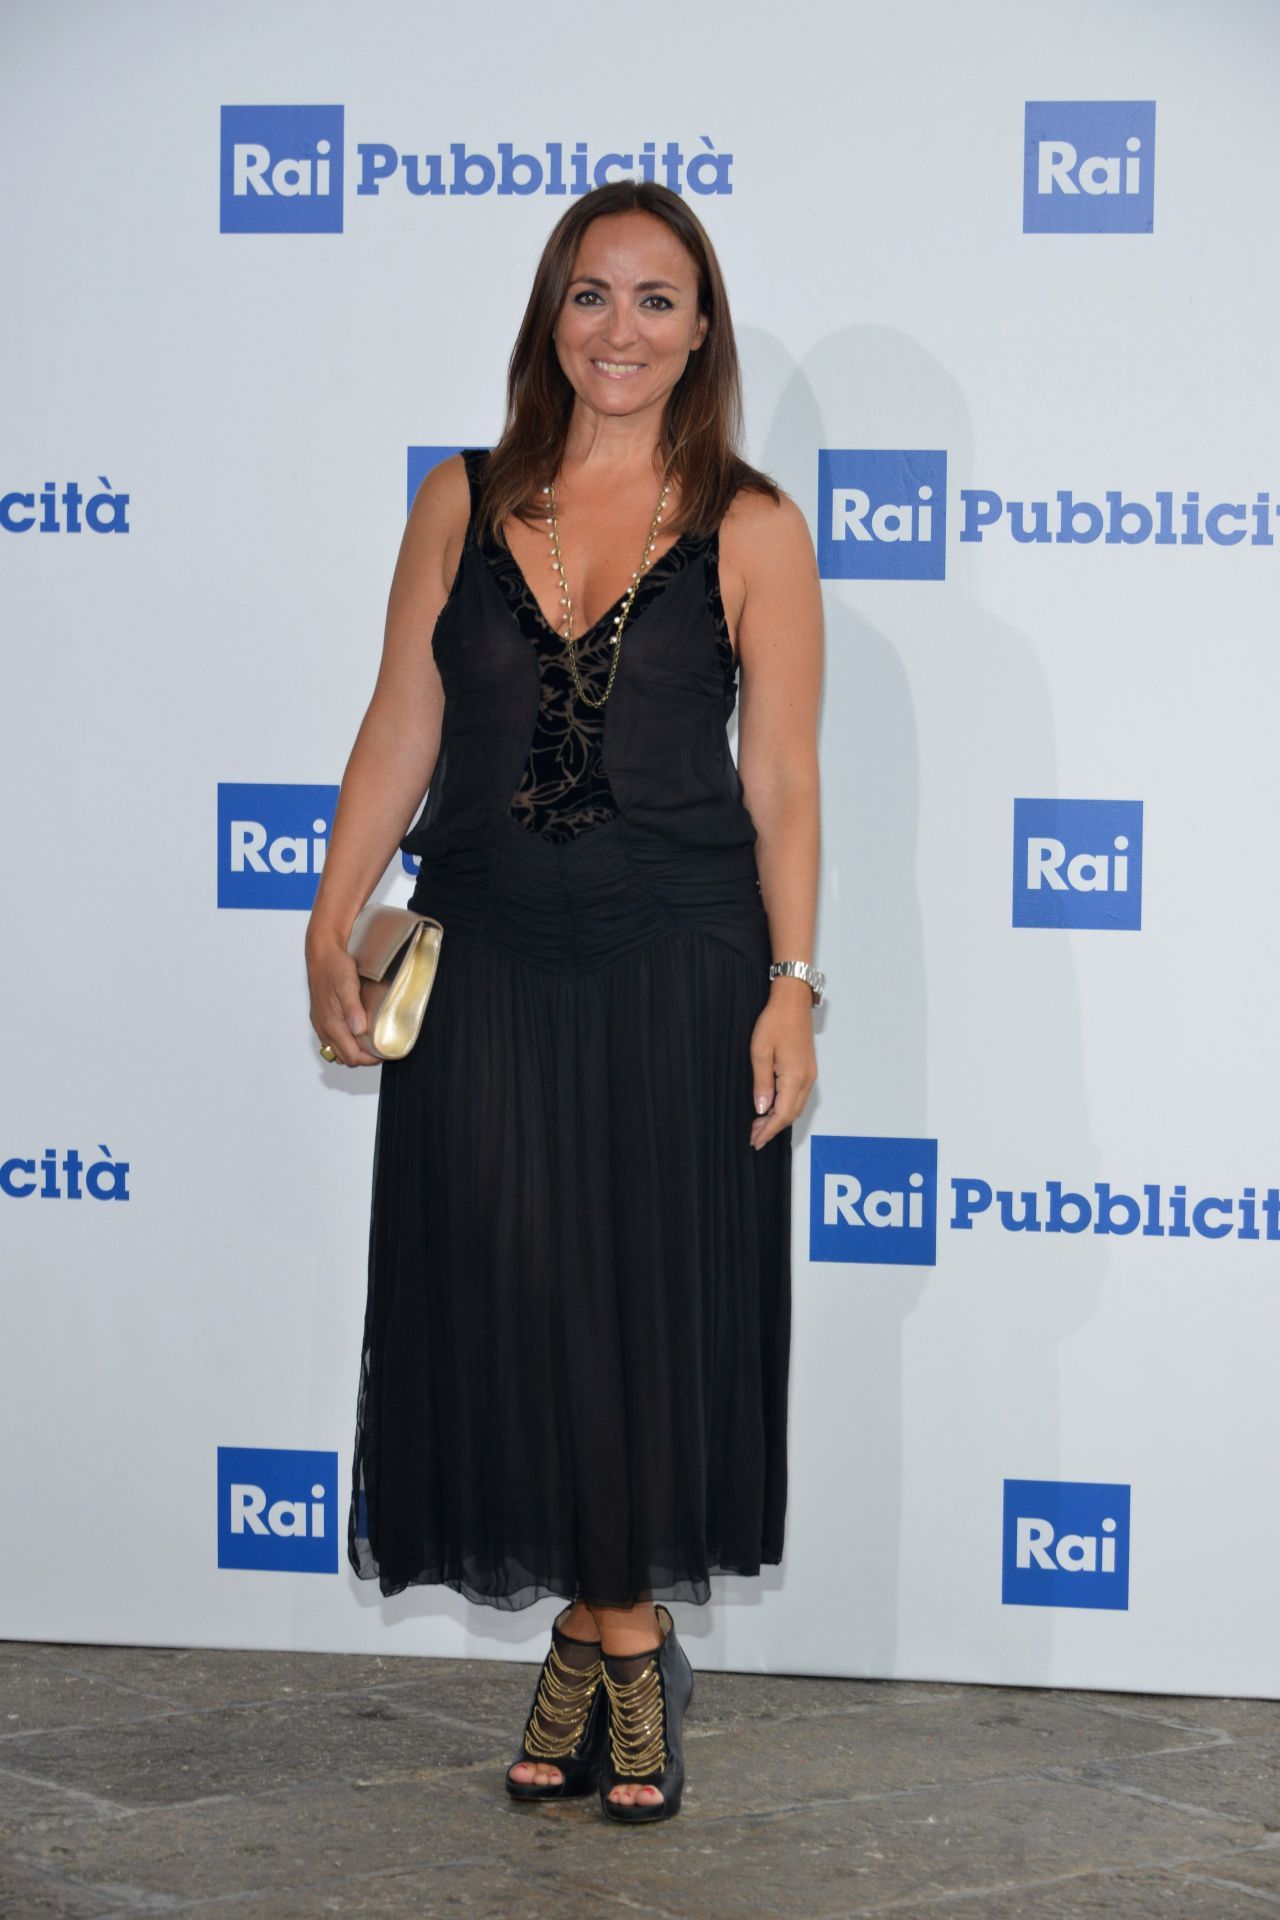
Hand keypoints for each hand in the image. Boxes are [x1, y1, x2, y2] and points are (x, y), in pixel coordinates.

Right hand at [306, 932, 381, 1067]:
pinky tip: (356, 1033)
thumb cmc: (335, 966)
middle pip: (344, 1057)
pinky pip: (331, 1041)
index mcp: (331, 1023)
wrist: (321, 953)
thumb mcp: (347, 984)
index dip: (369, 1059)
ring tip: (371, 1043)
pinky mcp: (320, 1018)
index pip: (351, 1055)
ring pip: (336, 1051)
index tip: (385, 1053)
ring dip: (353, 1052)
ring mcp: (321, 1024)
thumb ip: (353, 1009)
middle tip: (381, 1049)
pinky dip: (344, 1044)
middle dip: (363, 1058)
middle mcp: (324, 1027)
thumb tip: (359, 1030)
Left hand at [749, 981, 817, 1148]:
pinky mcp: (808, 1069)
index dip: (768, 1131)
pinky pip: (798, 1096)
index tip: (755, 1141)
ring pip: (796, 1107)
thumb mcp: (760, 1052)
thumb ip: (761, 1083)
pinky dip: (785, 1107)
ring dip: (779, 1118)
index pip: (782, 1115)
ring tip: (759, 1125)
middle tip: (753, 1136)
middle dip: (772, 1128)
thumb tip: (762, 1109)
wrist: (792, 1001)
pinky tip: (772, 1106)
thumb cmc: (775, 1021)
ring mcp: (809, 1074)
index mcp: (795, 1078)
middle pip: (791, 1115)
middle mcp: (806, 1079)